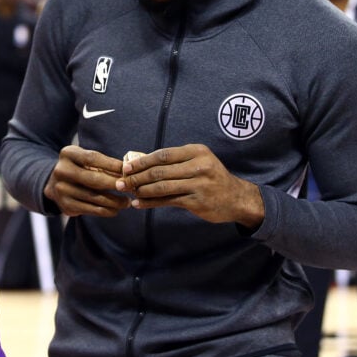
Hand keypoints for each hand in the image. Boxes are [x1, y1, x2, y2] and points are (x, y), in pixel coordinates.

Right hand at [43, 145, 128, 216]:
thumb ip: (103, 164)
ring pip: (94, 197)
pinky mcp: (66, 205)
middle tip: (129, 187)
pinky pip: (91, 209)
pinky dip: (106, 211)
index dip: (112, 165)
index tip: (127, 170)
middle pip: (93, 179)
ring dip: (114, 201)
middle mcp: (61, 171)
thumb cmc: (78, 169)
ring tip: (126, 202)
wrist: (55, 184)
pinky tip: (116, 209)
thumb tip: (127, 172)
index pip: (92, 158)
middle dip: (115, 184)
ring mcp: (62, 190)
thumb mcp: (85, 160)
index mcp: (67, 154)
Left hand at [115, 144, 264, 228]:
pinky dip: (151, 202)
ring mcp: (198, 184)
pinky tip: (139, 204)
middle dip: (137, 177)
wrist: (236, 198)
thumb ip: (175, 162)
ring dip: (141, 190)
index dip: (142, 162)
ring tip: (127, 192)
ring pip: (162, 186)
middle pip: (160, 171)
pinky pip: (168, 201)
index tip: (125, 167)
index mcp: (196, 152)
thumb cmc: (211, 177)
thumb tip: (141, 164)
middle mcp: (198, 166)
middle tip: (120, 182)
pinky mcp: (197, 201)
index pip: (162, 155)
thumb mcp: (198, 162)